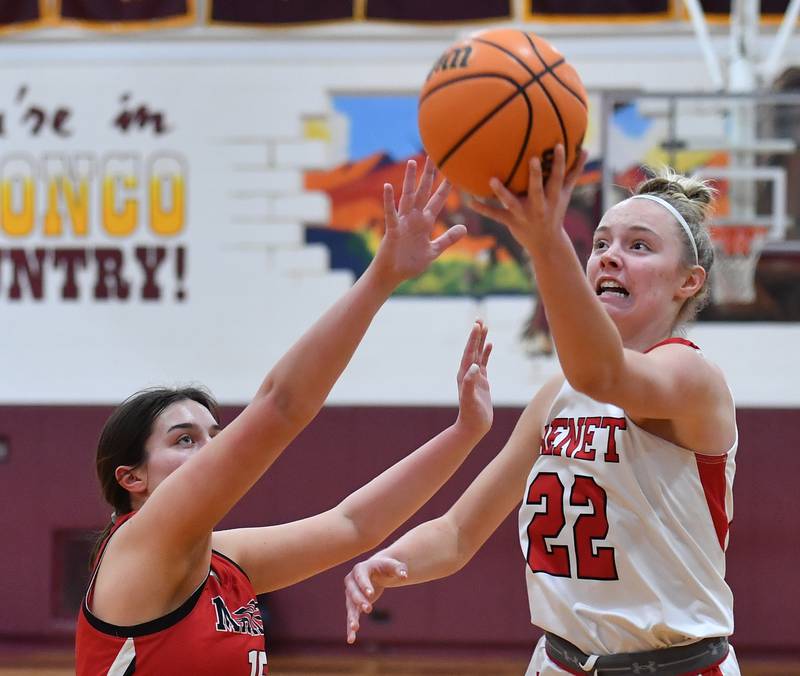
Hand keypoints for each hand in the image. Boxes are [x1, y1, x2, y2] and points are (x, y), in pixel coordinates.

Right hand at [344, 555, 407, 643]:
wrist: (377, 571)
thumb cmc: (386, 567)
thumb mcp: (393, 565)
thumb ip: (399, 568)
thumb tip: (404, 576)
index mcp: (360, 569)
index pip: (361, 578)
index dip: (365, 585)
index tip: (370, 595)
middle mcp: (351, 581)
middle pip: (353, 592)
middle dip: (360, 601)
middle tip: (369, 609)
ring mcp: (350, 593)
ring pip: (350, 606)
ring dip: (352, 617)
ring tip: (355, 628)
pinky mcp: (353, 605)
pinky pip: (351, 616)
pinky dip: (350, 627)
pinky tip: (351, 639)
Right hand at [371, 157, 466, 285]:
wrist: (393, 275)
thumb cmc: (410, 263)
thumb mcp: (434, 251)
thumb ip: (447, 239)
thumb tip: (464, 228)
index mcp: (425, 222)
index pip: (438, 200)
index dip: (446, 187)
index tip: (454, 172)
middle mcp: (414, 218)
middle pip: (423, 192)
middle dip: (429, 175)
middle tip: (434, 156)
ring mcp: (403, 222)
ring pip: (408, 197)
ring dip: (410, 180)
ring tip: (413, 162)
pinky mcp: (393, 230)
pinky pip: (391, 213)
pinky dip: (389, 201)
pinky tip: (388, 187)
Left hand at [456, 320, 492, 436]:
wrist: (473, 426)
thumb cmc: (471, 414)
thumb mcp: (469, 399)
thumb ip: (470, 383)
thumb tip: (474, 368)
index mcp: (464, 374)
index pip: (469, 352)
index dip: (473, 339)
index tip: (477, 325)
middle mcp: (468, 372)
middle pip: (472, 349)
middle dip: (476, 335)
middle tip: (479, 319)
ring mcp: (475, 376)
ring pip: (479, 354)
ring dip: (481, 341)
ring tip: (484, 326)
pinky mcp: (482, 381)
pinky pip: (484, 362)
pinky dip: (487, 353)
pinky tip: (490, 345)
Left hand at [469, 145, 587, 251]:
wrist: (546, 243)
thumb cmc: (555, 212)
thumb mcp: (566, 194)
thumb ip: (574, 172)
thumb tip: (585, 149)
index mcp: (553, 197)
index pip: (558, 177)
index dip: (560, 162)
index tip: (558, 146)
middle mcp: (539, 206)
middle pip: (537, 189)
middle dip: (535, 175)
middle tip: (532, 159)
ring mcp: (524, 214)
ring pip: (512, 203)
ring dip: (502, 192)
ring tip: (492, 180)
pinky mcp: (511, 222)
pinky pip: (495, 214)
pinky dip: (482, 208)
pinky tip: (469, 201)